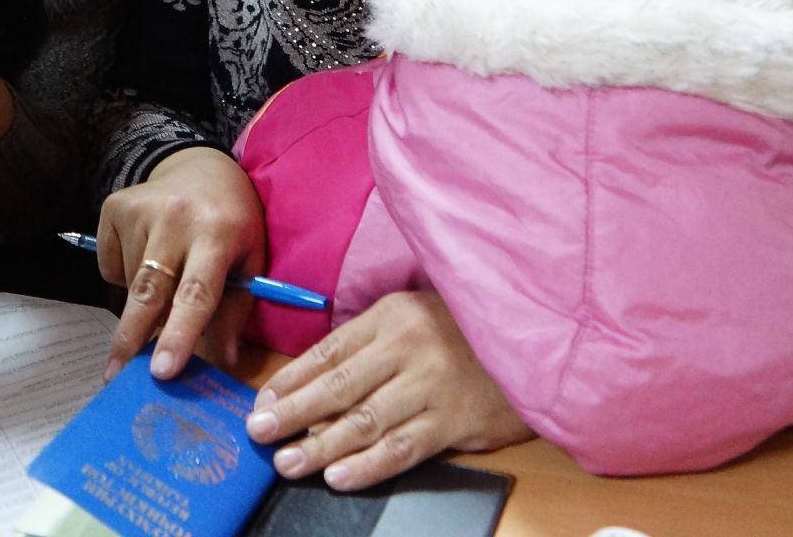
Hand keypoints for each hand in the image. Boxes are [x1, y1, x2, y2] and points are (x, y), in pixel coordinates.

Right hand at [96, 146, 264, 381]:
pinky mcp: (114, 207)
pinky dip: (123, 275)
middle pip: (150, 291)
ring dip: (143, 301)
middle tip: (116, 377)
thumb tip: (222, 361)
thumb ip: (236, 309)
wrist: (201, 164)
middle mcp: (176, 219)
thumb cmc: (233, 219)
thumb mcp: (251, 258)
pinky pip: (111, 264)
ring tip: (165, 279)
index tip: (163, 371)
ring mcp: (140, 210)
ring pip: (130, 283)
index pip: (197, 293)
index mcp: (218, 233)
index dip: (180, 334)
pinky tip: (146, 255)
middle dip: (132, 338)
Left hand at [246, 291, 533, 491]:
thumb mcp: (414, 317)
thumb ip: (370, 345)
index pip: (328, 351)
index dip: (291, 381)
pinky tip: (339, 476)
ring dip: (321, 446)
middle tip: (259, 433)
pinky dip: (369, 465)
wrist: (533, 343)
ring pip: (365, 421)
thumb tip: (311, 385)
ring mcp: (432, 385)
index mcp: (391, 316)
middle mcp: (408, 347)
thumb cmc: (465, 333)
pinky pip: (403, 447)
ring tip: (288, 462)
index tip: (262, 403)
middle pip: (338, 386)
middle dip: (293, 413)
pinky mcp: (455, 420)